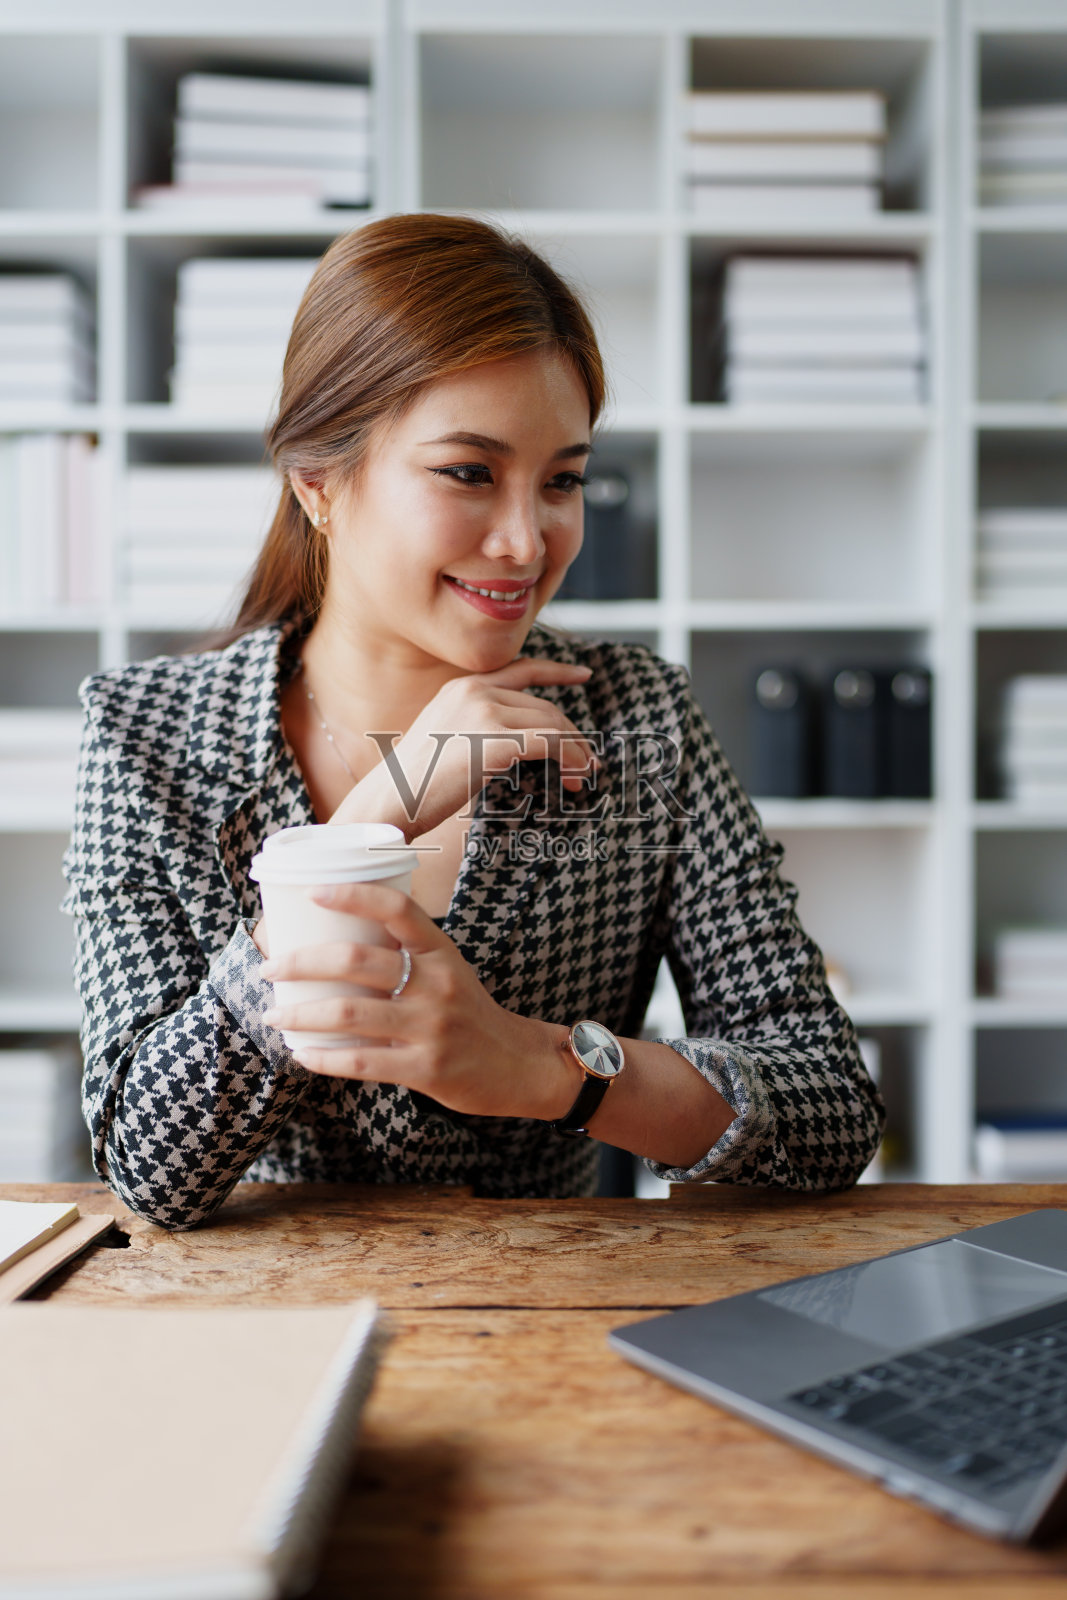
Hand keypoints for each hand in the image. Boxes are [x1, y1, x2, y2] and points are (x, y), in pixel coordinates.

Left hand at [260, 880, 572, 1117]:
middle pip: (356, 959)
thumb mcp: (448, 971)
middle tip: (271, 967)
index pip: (397, 908)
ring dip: (300, 1014)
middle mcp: (437, 984)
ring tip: (275, 1014)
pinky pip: (360, 1061)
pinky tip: (304, 1054)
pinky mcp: (425, 1068)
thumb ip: (404, 956)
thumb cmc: (469, 1014)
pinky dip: (323, 1058)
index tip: (315, 892)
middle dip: (301, 961)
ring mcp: (431, 1027)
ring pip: (348, 1013)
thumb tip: (334, 942)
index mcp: (441, 951)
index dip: (354, 894)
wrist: (519, 1065)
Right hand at [329, 657, 597, 840]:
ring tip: (582, 776)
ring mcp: (483, 712)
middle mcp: (473, 690)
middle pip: (543, 705)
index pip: (520, 668)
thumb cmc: (413, 785)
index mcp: (461, 686)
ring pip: (551, 723)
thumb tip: (520, 742)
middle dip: (572, 735)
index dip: (557, 672)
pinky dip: (568, 760)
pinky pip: (548, 742)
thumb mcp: (444, 739)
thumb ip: (477, 727)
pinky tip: (572, 779)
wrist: (388, 803)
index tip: (584, 675)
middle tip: (587, 764)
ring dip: (575, 751)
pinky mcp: (493, 739)